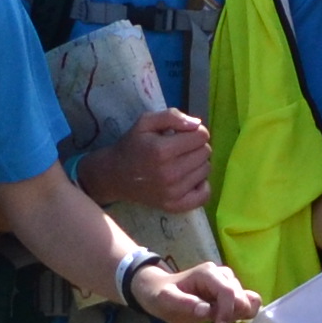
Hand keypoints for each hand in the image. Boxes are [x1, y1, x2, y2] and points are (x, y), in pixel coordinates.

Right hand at [77, 106, 216, 216]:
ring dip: (197, 164)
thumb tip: (197, 125)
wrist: (114, 176)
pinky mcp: (175, 206)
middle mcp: (170, 173)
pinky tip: (189, 179)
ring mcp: (173, 192)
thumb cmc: (132, 145)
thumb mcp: (146, 122)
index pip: (201, 136)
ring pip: (206, 170)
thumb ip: (172, 116)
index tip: (183, 135)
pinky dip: (201, 185)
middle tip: (180, 149)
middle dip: (196, 146)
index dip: (195, 131)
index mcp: (162, 150)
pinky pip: (204, 195)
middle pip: (206, 152)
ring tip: (180, 162)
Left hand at [129, 258, 260, 322]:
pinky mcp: (231, 291)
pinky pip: (248, 300)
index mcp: (207, 273)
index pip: (227, 291)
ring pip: (247, 298)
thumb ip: (185, 304)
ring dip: (237, 313)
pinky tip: (230, 318)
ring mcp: (228, 282)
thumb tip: (206, 311)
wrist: (160, 291)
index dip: (227, 311)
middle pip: (240, 295)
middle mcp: (222, 274)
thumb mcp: (166, 300)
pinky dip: (244, 311)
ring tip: (219, 321)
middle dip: (232, 313)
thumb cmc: (162, 295)